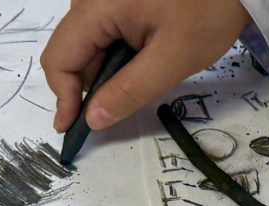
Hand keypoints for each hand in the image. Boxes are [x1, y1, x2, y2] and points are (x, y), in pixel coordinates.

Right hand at [41, 0, 251, 131]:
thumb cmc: (208, 10)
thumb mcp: (172, 58)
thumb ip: (129, 91)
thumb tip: (92, 119)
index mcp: (96, 6)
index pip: (59, 59)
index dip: (64, 98)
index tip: (74, 130)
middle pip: (70, 53)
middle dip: (88, 86)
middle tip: (119, 107)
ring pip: (86, 46)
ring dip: (105, 72)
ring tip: (144, 75)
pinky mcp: (115, 0)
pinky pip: (102, 34)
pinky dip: (115, 56)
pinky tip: (143, 60)